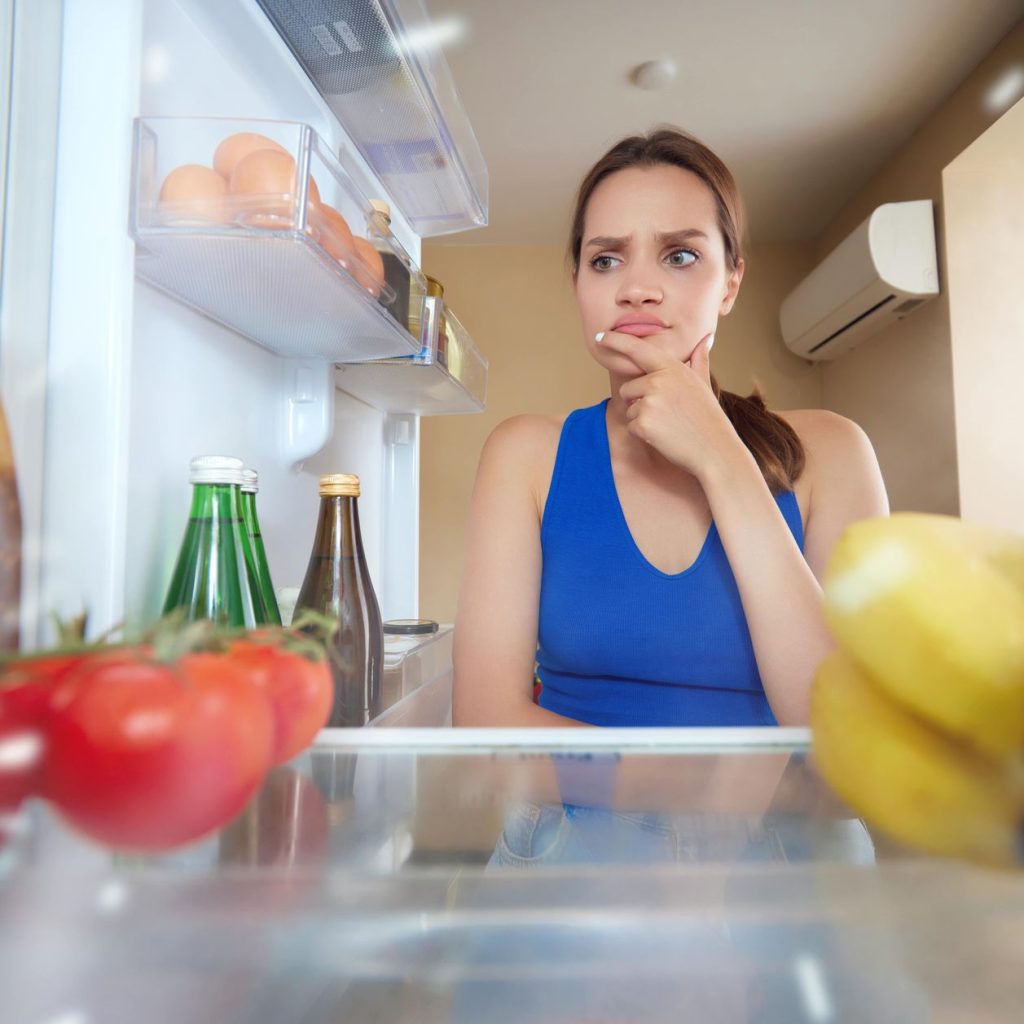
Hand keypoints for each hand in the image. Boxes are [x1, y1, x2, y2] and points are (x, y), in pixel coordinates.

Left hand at [600, 330, 737, 478]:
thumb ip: (699, 360)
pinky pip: (631, 426)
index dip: (615, 341)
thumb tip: (705, 339)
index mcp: (672, 368)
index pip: (637, 349)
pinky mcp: (643, 423)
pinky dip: (643, 434)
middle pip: (628, 388)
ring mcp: (650, 402)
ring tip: (669, 424)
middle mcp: (659, 381)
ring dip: (642, 419)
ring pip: (629, 408)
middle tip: (667, 413)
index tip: (599, 336)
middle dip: (639, 401)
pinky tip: (664, 436)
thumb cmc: (708, 418)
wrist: (714, 450)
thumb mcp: (703, 384)